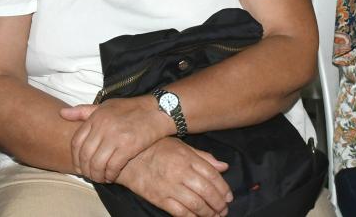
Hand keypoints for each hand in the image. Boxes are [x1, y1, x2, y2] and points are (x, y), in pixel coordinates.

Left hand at [60, 96, 172, 181]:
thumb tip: (61, 113)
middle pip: (85, 155)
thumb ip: (83, 111)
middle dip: (85, 170)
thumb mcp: (105, 106)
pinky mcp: (128, 146)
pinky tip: (112, 176)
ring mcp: (115, 136)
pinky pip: (113, 166)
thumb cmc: (131, 109)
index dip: (75, 158)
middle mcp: (103, 126)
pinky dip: (110, 175)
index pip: (76, 142)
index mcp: (96, 117)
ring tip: (101, 178)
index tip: (79, 166)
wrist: (158, 110)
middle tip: (90, 175)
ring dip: (97, 175)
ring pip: (97, 164)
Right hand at [115, 138, 231, 216]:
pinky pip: (180, 212)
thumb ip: (203, 157)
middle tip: (224, 210)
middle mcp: (181, 172)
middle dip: (219, 204)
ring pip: (196, 204)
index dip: (223, 189)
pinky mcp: (159, 198)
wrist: (127, 157)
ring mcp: (170, 186)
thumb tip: (223, 167)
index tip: (228, 197)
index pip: (212, 175)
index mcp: (187, 158)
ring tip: (214, 216)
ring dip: (208, 213)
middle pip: (207, 191)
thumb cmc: (155, 148)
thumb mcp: (180, 146)